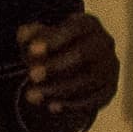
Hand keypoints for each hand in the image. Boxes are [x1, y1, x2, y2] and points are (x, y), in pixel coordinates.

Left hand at [13, 12, 119, 131]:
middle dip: (56, 66)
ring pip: (89, 79)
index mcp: (88, 25)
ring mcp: (109, 67)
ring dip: (59, 89)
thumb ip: (30, 35)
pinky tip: (51, 106)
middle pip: (84, 53)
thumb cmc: (51, 48)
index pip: (76, 28)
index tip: (32, 50)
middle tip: (31, 75)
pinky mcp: (109, 89)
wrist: (70, 68)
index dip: (54, 39)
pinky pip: (95, 98)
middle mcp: (104, 44)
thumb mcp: (38, 39)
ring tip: (32, 95)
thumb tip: (24, 33)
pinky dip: (72, 104)